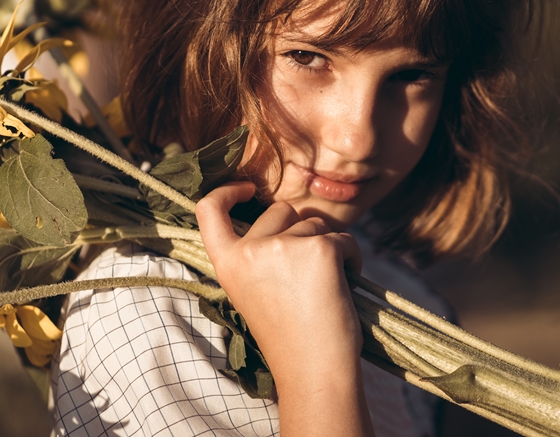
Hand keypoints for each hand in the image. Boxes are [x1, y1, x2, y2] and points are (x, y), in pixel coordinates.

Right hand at [196, 182, 373, 436]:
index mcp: (228, 264)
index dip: (226, 192)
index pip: (209, 211)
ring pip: (314, 223)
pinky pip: (343, 237)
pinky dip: (351, 256)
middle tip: (307, 275)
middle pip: (279, 211)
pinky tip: (345, 284)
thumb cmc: (290, 337)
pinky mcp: (320, 248)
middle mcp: (251, 250)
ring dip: (327, 246)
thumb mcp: (255, 291)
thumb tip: (285, 215)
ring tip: (325, 287)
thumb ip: (258, 255)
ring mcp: (284, 246)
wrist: (314, 371)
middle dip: (299, 230)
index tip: (246, 189)